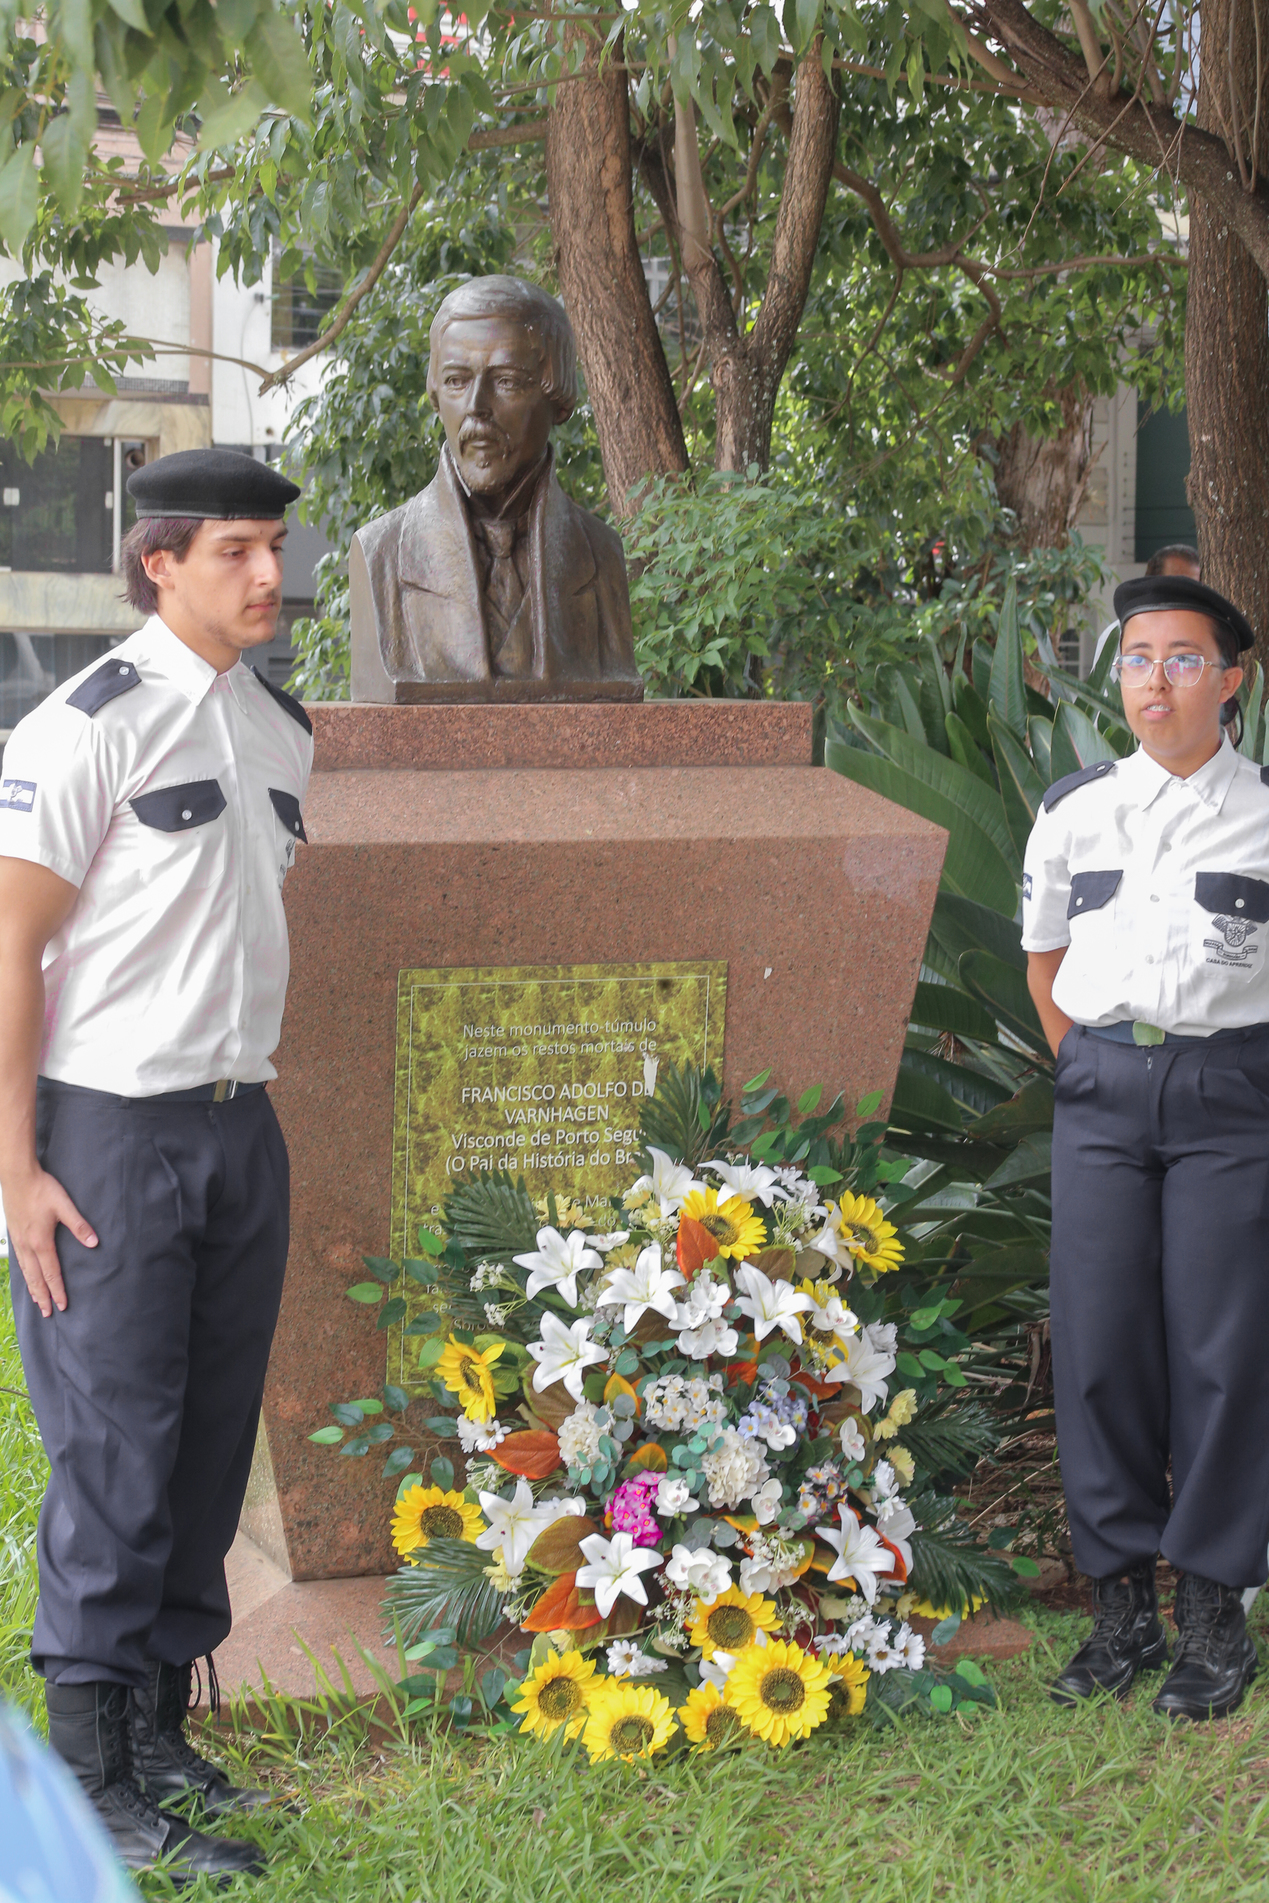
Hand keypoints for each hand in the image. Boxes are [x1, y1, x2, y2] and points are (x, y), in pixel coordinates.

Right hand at [4, 1167, 96, 1316]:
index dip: (57, 1290)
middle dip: (42, 1296)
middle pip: (36, 1278)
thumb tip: (94, 1242)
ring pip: (25, 1271)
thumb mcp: (64, 1205)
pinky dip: (23, 1274)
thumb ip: (79, 1225)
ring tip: (36, 1301)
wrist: (17, 1176)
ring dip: (32, 1288)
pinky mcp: (13, 1233)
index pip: (51, 1273)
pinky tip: (26, 1275)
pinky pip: (18, 1261)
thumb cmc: (42, 1189)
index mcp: (41, 1242)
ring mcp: (18, 1240)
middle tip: (47, 1314)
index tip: (62, 1306)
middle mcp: (27, 1245)